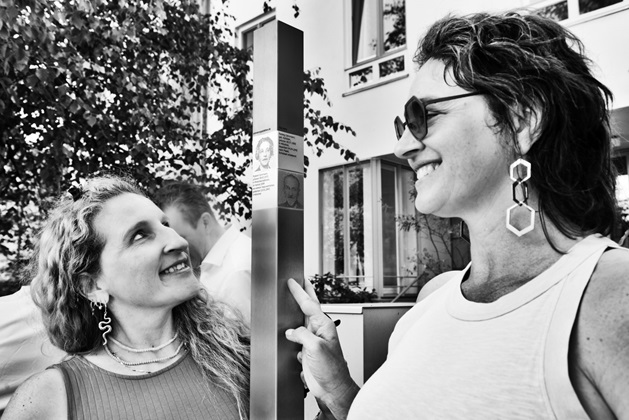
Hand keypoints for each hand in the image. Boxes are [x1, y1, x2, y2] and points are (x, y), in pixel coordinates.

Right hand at [285, 278, 359, 418]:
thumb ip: (302, 335)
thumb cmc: (331, 370)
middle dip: (305, 293)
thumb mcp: (315, 347)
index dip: (300, 292)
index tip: (293, 282)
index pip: (309, 304)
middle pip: (310, 307)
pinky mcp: (308, 351)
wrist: (332, 388)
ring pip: (303, 321)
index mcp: (324, 326)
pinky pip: (299, 336)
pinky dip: (294, 331)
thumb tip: (291, 332)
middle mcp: (320, 331)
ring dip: (299, 310)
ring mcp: (314, 340)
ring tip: (295, 299)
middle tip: (300, 281)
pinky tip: (292, 328)